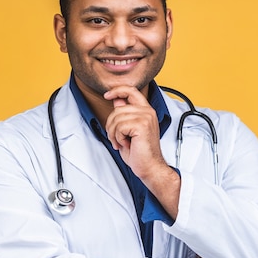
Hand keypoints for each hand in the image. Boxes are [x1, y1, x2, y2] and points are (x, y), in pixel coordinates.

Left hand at [104, 86, 180, 216]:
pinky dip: (118, 137)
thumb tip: (117, 101)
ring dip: (114, 133)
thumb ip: (124, 114)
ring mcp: (146, 117)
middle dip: (111, 124)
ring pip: (117, 117)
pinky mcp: (142, 125)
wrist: (150, 167)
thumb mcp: (128, 130)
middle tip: (116, 138)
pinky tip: (126, 144)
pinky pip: (120, 126)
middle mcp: (148, 112)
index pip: (131, 90)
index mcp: (146, 111)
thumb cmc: (140, 153)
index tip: (107, 95)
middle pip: (118, 108)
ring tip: (121, 143)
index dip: (117, 90)